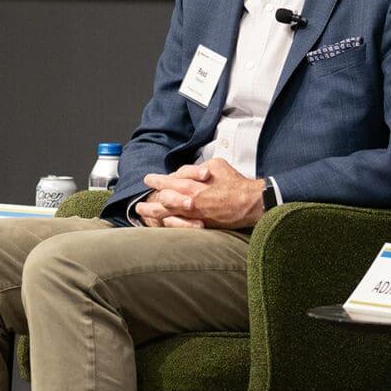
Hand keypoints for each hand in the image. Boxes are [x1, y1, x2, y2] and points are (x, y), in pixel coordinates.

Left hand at [143, 160, 264, 228]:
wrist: (249, 202)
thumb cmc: (235, 183)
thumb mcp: (216, 165)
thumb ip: (199, 168)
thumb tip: (190, 171)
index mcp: (191, 183)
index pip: (168, 180)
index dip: (157, 180)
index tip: (149, 179)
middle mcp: (188, 199)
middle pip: (162, 199)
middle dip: (150, 199)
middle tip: (140, 202)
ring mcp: (192, 213)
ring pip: (166, 213)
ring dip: (152, 212)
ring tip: (142, 213)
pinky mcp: (200, 224)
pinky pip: (178, 225)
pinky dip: (167, 223)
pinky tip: (161, 223)